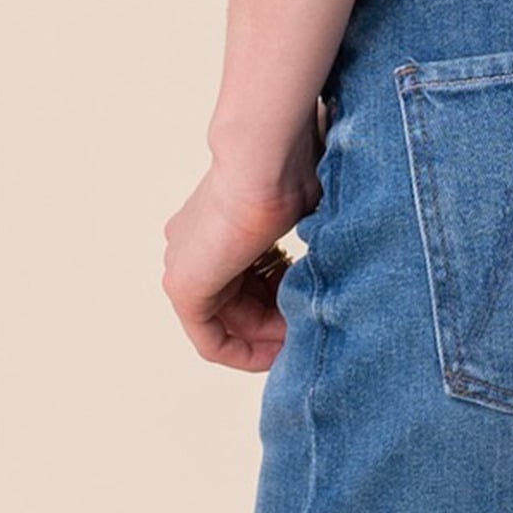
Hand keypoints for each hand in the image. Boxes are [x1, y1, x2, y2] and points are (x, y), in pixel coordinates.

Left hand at [162, 103, 324, 370]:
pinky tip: (278, 353)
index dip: (278, 296)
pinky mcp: (183, 287)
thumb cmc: (287, 167)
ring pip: (227, 321)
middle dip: (275, 319)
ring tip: (302, 337)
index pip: (243, 273)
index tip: (307, 305)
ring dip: (266, 336)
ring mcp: (183, 264)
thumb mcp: (298, 204)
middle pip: (235, 301)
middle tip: (308, 328)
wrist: (265, 160)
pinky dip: (245, 352)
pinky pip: (211, 339)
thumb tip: (329, 245)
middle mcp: (191, 243)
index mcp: (213, 219)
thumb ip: (299, 229)